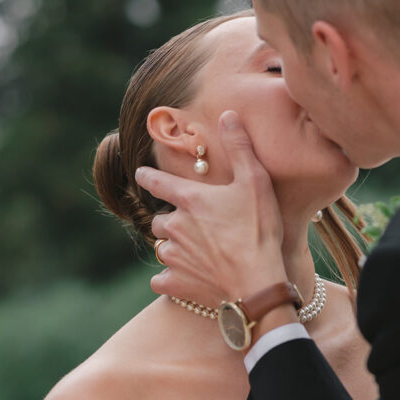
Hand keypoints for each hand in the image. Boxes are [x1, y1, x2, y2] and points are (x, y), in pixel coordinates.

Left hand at [135, 112, 285, 307]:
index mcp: (189, 199)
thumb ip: (240, 147)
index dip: (147, 176)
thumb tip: (227, 115)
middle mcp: (175, 226)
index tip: (140, 175)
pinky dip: (169, 279)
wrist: (258, 283)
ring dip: (172, 248)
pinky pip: (160, 280)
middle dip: (171, 221)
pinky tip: (183, 279)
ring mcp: (173, 257)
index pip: (156, 181)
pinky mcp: (176, 284)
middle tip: (191, 226)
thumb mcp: (256, 182)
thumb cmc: (259, 231)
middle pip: (159, 220)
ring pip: (161, 248)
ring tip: (192, 253)